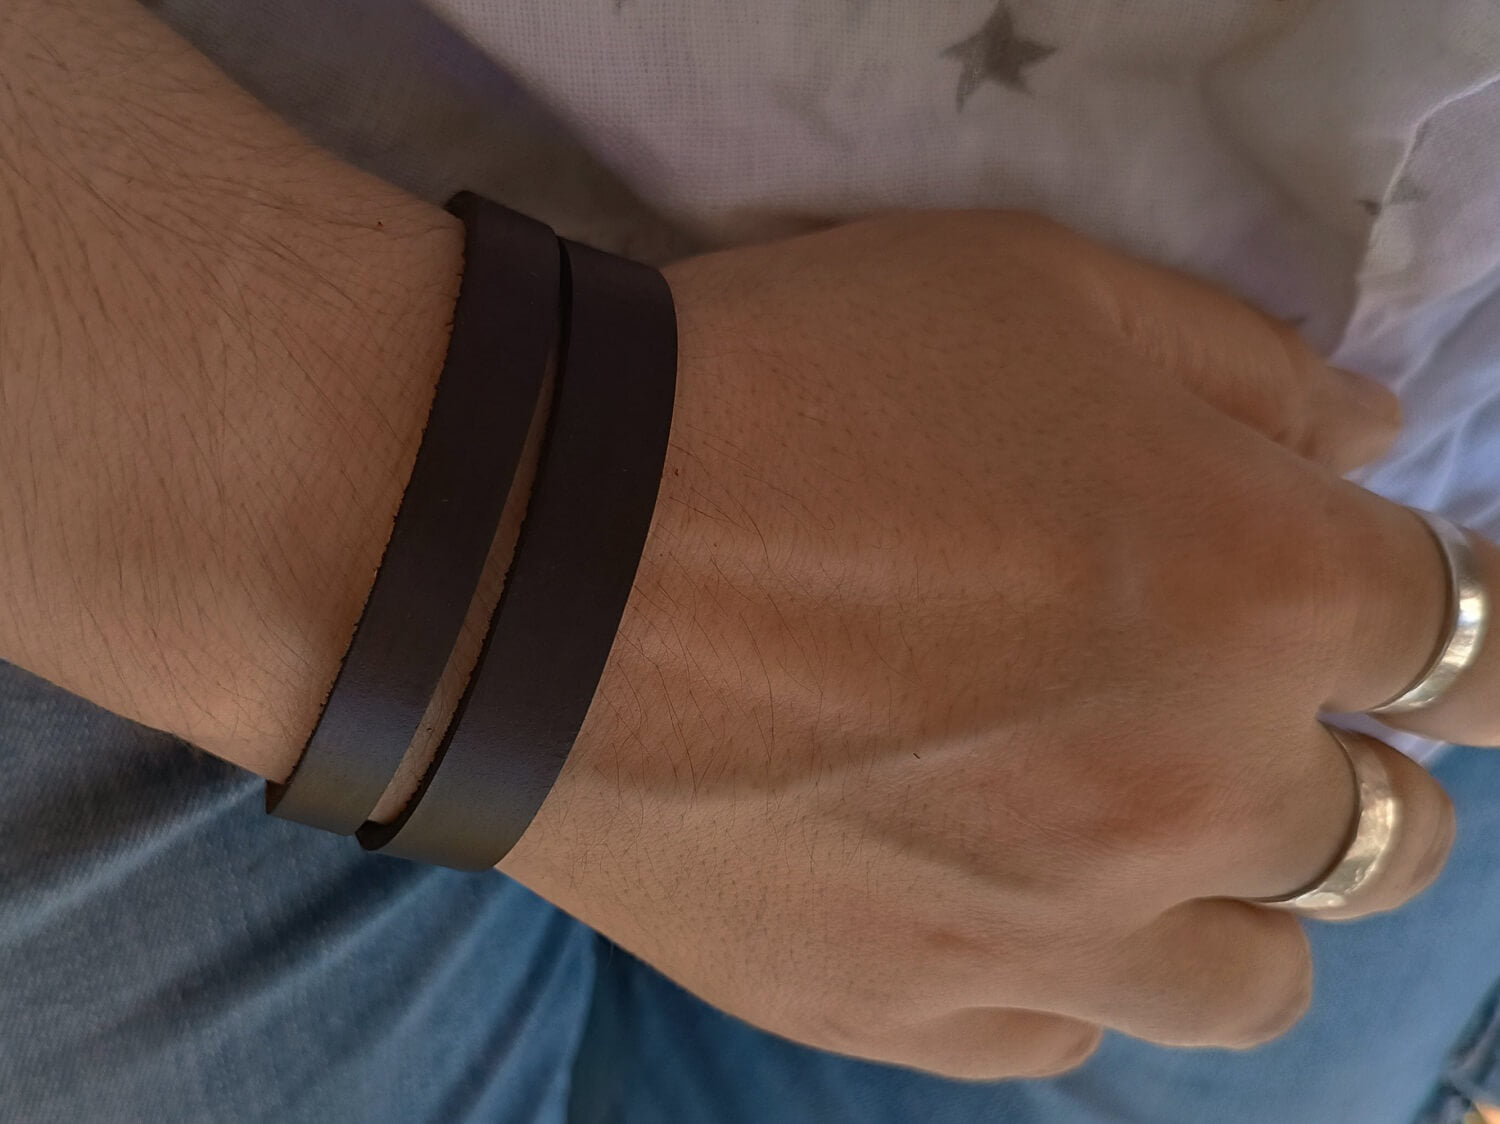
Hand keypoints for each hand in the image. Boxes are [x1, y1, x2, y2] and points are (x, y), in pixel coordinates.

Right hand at [499, 210, 1496, 1078]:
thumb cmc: (789, 387)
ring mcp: (1064, 936)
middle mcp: (1198, 796)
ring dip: (1227, 893)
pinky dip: (1058, 956)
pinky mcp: (921, 1016)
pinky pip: (1069, 1027)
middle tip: (1216, 702)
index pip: (1472, 643)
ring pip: (1259, 974)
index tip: (1415, 631)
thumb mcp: (1031, 289)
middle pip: (1389, 831)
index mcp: (1260, 593)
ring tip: (1116, 824)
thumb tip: (1359, 453)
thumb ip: (1243, 370)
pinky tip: (969, 878)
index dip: (1462, 632)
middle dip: (1332, 757)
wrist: (529, 555)